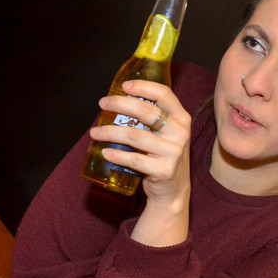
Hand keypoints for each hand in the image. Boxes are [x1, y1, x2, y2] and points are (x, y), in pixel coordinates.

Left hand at [91, 79, 192, 246]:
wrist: (173, 191)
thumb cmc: (163, 156)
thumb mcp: (167, 134)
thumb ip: (153, 118)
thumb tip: (120, 100)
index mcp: (182, 119)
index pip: (164, 94)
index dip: (143, 87)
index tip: (123, 86)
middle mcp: (180, 133)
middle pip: (145, 111)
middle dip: (119, 104)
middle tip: (102, 104)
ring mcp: (173, 152)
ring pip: (134, 136)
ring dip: (110, 132)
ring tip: (95, 132)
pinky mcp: (164, 170)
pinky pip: (134, 159)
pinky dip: (116, 154)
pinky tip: (105, 152)